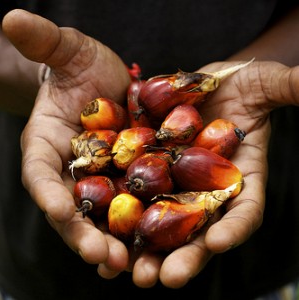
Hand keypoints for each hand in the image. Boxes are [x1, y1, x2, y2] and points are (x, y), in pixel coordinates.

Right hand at [3, 9, 130, 274]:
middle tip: (104, 258)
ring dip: (115, 243)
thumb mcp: (69, 50)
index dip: (48, 193)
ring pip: (103, 219)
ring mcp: (101, 181)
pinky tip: (154, 245)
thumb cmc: (81, 68)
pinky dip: (141, 228)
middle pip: (73, 209)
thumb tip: (11, 18)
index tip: (57, 210)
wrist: (106, 81)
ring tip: (131, 267)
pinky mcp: (129, 180)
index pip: (42, 174)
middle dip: (85, 234)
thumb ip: (44, 42)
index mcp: (49, 146)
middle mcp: (72, 171)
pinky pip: (134, 208)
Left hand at [129, 61, 298, 287]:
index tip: (217, 242)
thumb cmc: (242, 85)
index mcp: (240, 179)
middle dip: (182, 255)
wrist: (206, 84)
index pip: (243, 211)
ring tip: (123, 270)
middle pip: (197, 229)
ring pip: (161, 222)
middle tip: (163, 279)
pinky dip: (118, 217)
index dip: (234, 227)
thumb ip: (289, 88)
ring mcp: (177, 183)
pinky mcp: (150, 170)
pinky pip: (133, 196)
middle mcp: (207, 189)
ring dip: (144, 248)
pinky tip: (99, 233)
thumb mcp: (266, 83)